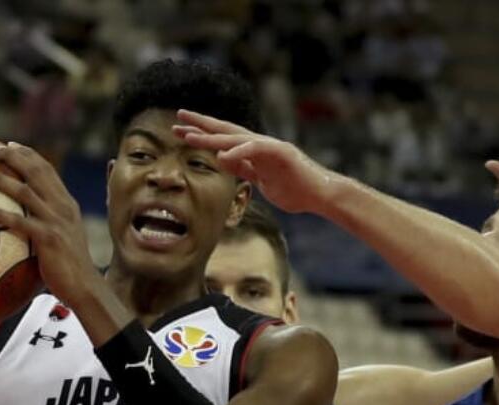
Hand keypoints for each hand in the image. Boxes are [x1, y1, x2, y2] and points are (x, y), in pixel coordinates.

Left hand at [0, 143, 99, 304]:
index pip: (47, 169)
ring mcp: (56, 221)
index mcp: (67, 203)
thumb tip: (22, 219)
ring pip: (24, 191)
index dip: (27, 154)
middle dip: (10, 155)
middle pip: (35, 170)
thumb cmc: (69, 266)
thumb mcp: (63, 236)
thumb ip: (47, 222)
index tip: (8, 144)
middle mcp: (63, 206)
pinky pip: (19, 221)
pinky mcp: (48, 238)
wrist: (85, 286)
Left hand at [173, 110, 335, 213]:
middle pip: (225, 130)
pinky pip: (256, 150)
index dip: (202, 133)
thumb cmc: (294, 189)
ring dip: (211, 136)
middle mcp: (259, 144)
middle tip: (178, 116)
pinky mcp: (281, 153)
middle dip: (201, 124)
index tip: (181, 131)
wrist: (320, 194)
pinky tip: (222, 154)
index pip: (224, 139)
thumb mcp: (261, 180)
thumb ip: (243, 168)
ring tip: (189, 136)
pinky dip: (239, 151)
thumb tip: (221, 159)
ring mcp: (270, 146)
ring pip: (236, 137)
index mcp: (254, 151)